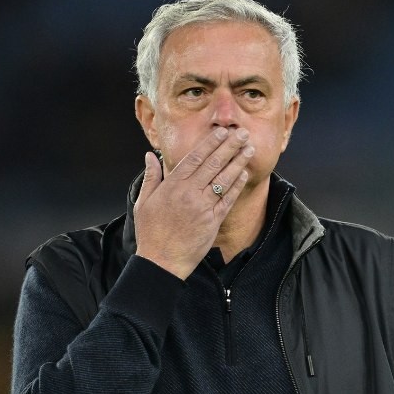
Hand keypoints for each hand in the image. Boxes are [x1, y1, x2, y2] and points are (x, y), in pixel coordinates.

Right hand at [133, 127, 254, 279]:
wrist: (161, 262)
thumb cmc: (151, 232)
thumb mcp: (144, 201)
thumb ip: (151, 176)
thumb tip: (149, 156)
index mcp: (172, 185)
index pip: (195, 157)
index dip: (211, 143)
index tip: (222, 132)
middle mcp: (190, 193)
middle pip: (214, 164)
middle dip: (230, 146)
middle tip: (242, 133)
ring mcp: (203, 207)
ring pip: (224, 179)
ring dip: (238, 162)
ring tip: (249, 149)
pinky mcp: (213, 222)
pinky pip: (228, 200)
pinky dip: (237, 186)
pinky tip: (244, 175)